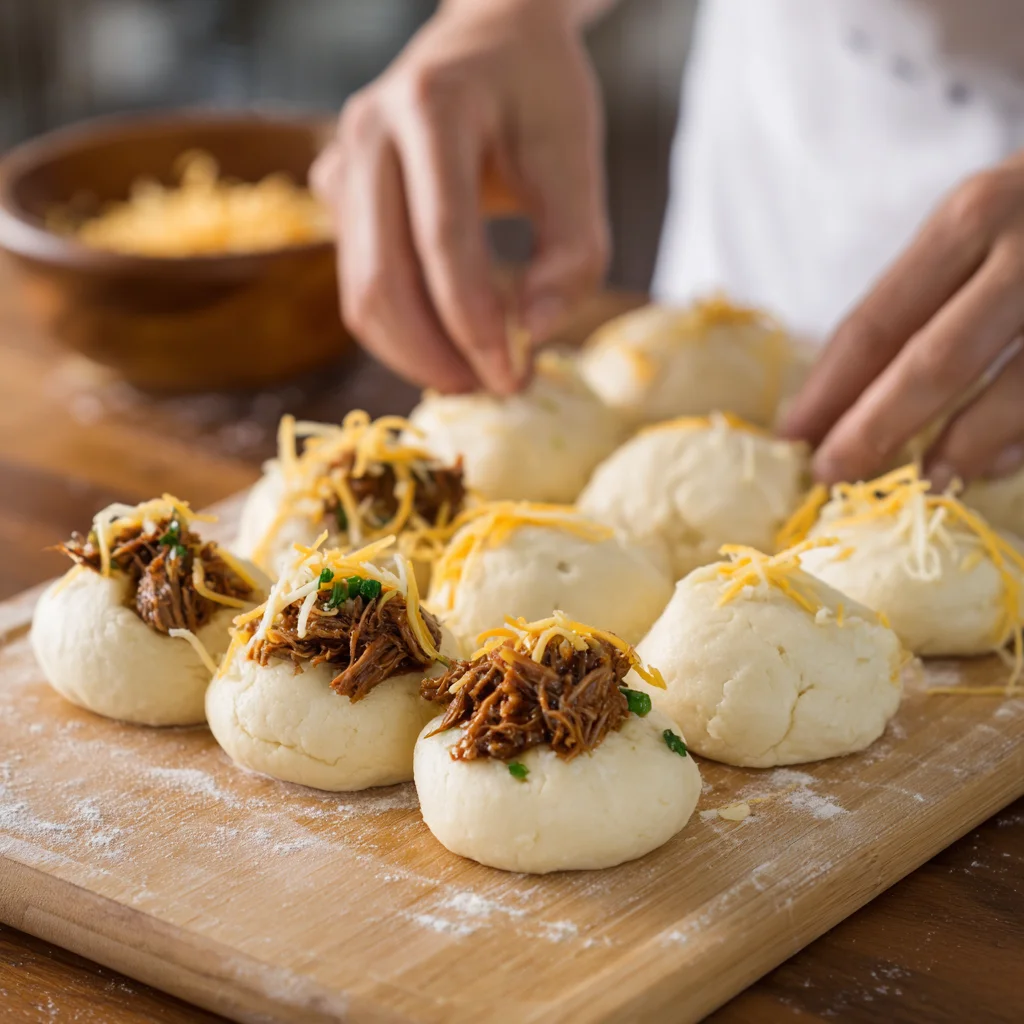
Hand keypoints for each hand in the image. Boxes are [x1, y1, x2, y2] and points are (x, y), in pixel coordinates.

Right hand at [312, 0, 610, 394]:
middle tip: (490, 390)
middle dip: (435, 355)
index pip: (442, 240)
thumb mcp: (578, 158)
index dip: (474, 323)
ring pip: (360, 292)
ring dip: (413, 353)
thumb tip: (532, 336)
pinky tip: (448, 341)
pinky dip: (401, 328)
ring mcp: (341, 162)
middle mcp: (368, 133)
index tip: (513, 378)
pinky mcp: (336, 192)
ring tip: (472, 375)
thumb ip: (574, 250)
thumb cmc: (540, 94)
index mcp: (431, 107)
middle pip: (382, 280)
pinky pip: (358, 281)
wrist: (490, 37)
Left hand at [781, 151, 1023, 487]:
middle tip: (830, 475)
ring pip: (1011, 390)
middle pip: (933, 362)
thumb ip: (922, 296)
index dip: (828, 390)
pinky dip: (1019, 443)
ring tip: (916, 486)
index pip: (877, 322)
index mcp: (972, 218)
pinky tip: (988, 467)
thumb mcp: (979, 223)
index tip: (790, 437)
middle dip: (875, 429)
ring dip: (958, 450)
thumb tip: (841, 399)